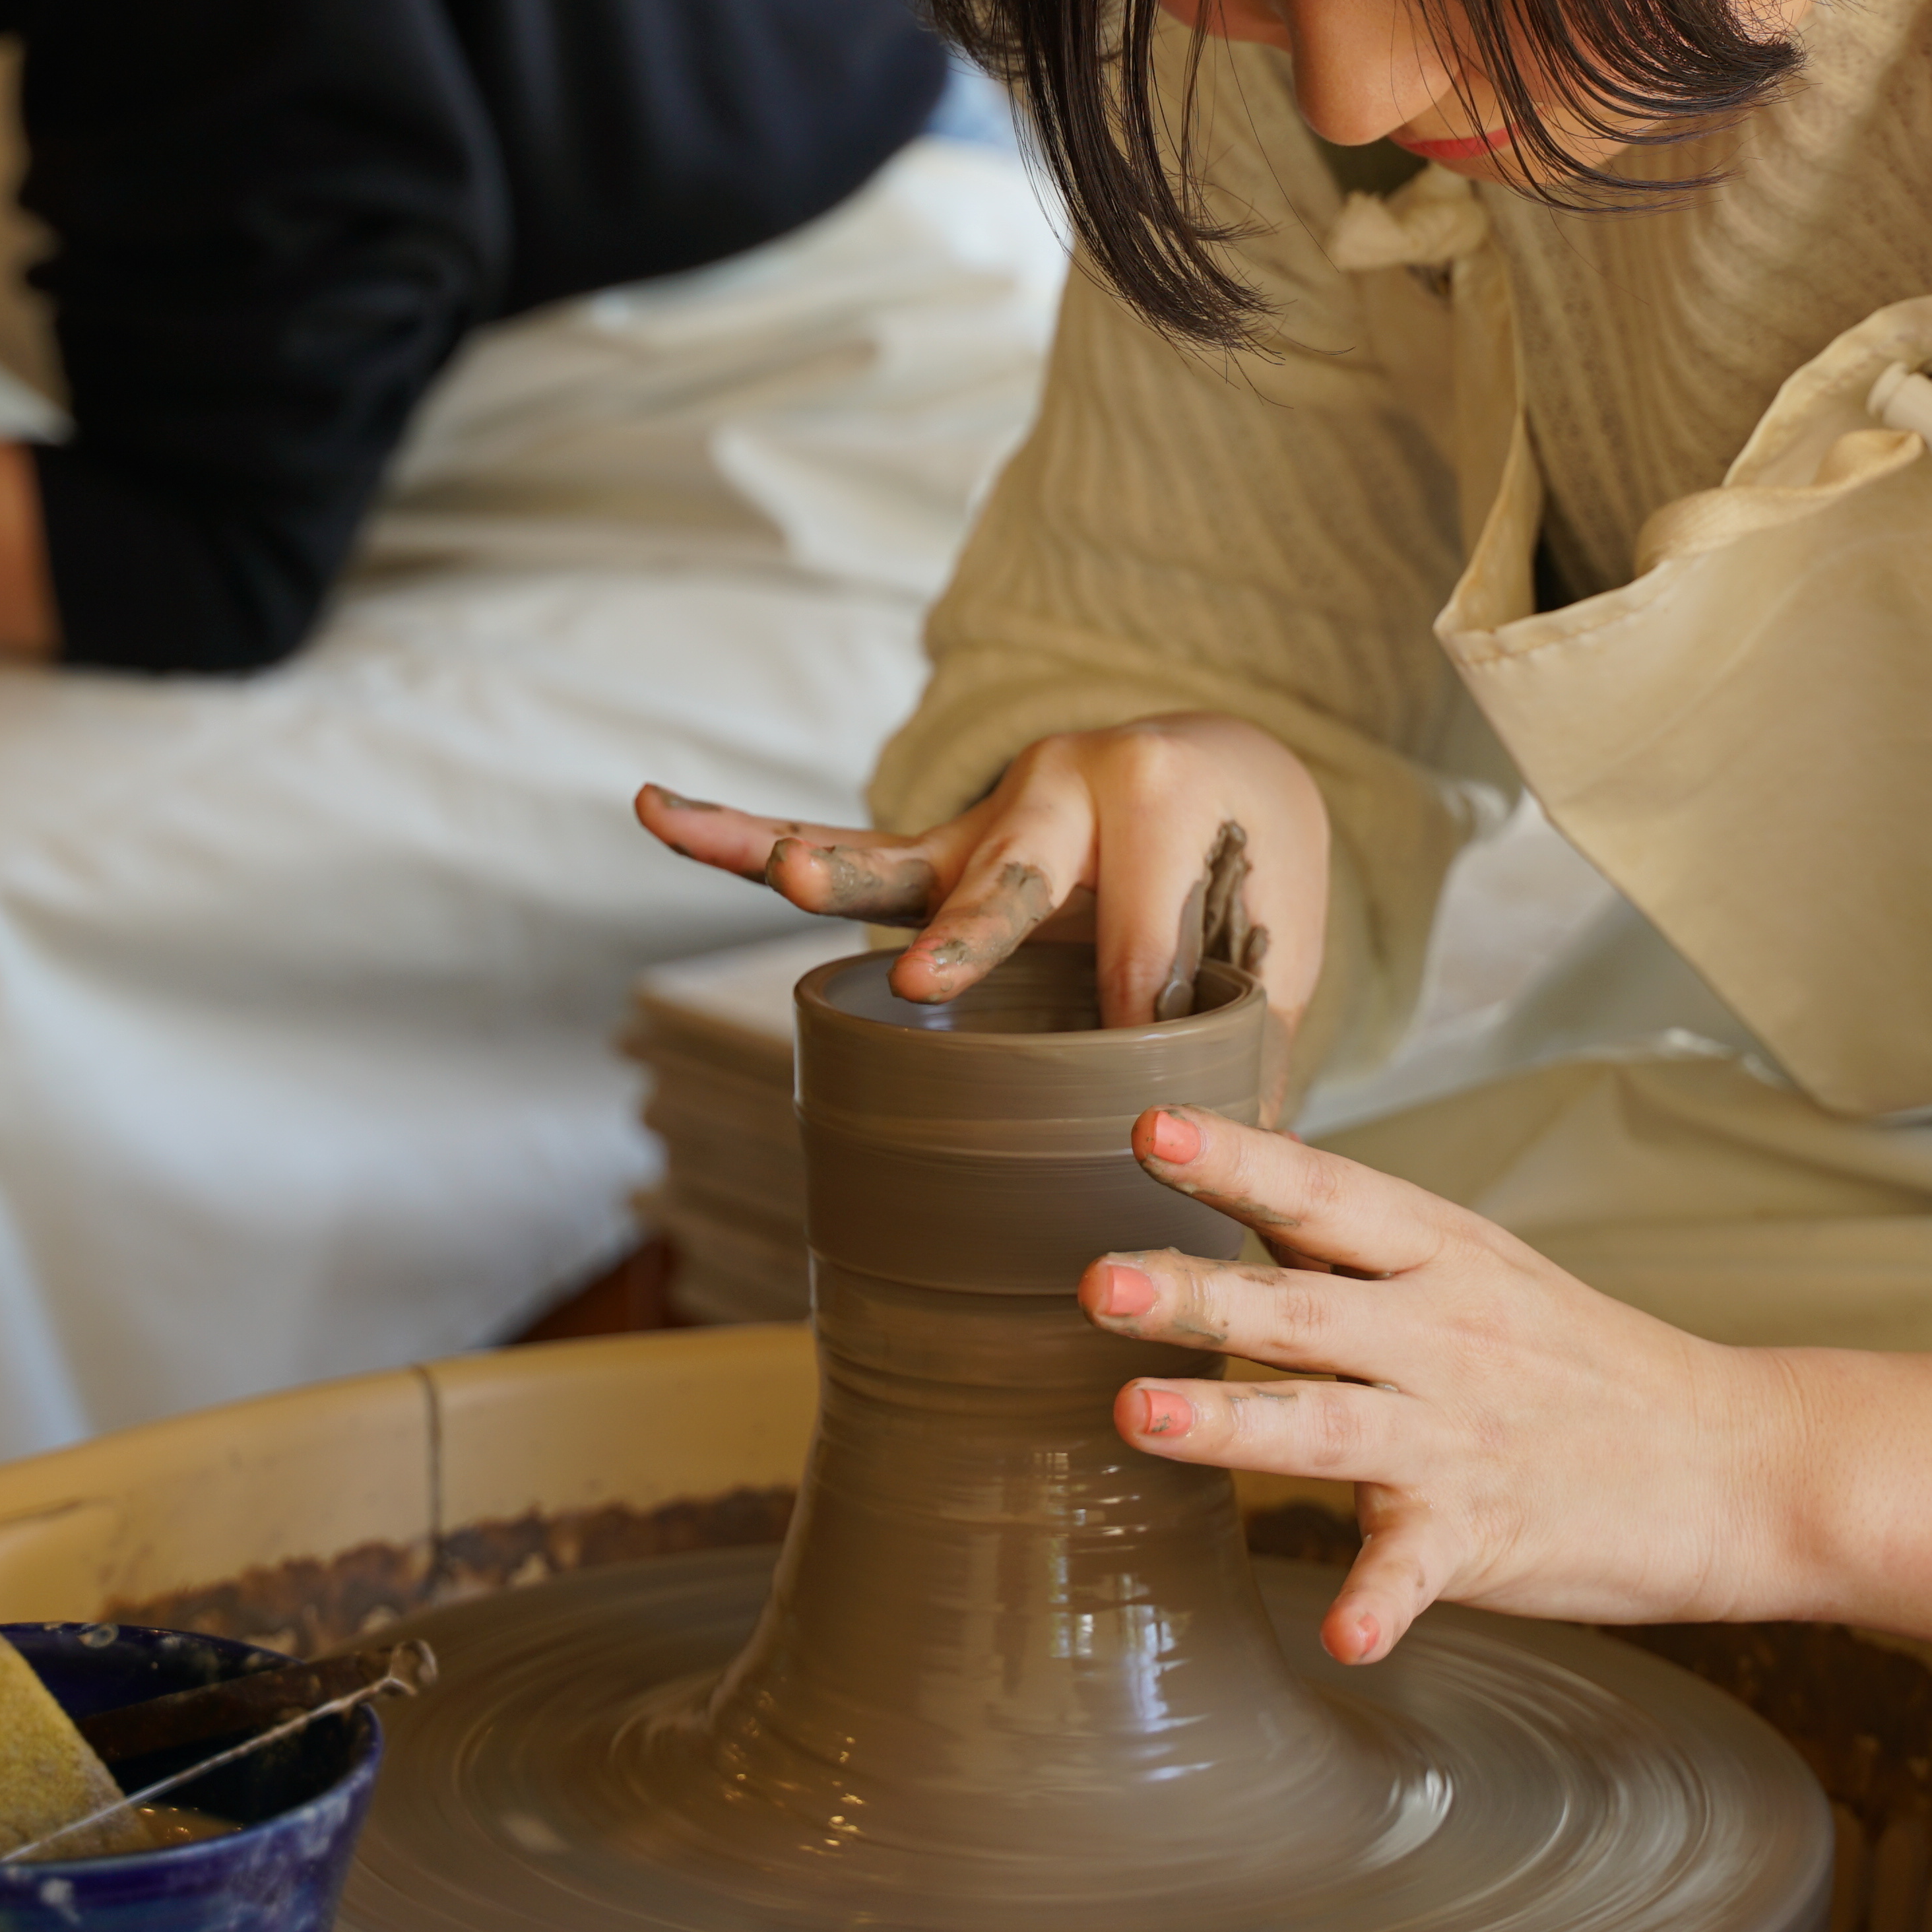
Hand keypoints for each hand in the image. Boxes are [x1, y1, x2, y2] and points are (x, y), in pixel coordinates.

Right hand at [638, 715, 1333, 1048]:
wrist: (1215, 768)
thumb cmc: (1245, 869)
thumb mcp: (1275, 939)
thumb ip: (1244, 1033)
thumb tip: (1232, 1163)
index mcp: (1166, 797)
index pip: (1148, 930)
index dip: (1151, 1011)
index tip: (1155, 1075)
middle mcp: (1062, 787)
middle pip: (1018, 875)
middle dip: (977, 933)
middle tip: (932, 986)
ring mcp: (983, 821)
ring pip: (895, 855)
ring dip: (834, 873)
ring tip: (783, 878)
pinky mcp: (933, 851)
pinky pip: (832, 848)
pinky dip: (735, 835)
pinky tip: (656, 807)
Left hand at [1081, 1107, 1808, 1668]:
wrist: (1736, 1460)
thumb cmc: (1584, 1363)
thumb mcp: (1480, 1270)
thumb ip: (1358, 1245)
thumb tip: (1239, 1178)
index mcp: (1441, 1256)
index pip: (1323, 1192)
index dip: (1236, 1159)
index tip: (1147, 1127)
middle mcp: (1442, 1334)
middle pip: (1301, 1306)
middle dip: (1195, 1292)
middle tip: (1097, 1283)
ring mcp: (1462, 1435)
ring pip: (1324, 1424)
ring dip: (1227, 1422)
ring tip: (1133, 1415)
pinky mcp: (1486, 1532)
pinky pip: (1418, 1569)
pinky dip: (1380, 1603)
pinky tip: (1340, 1636)